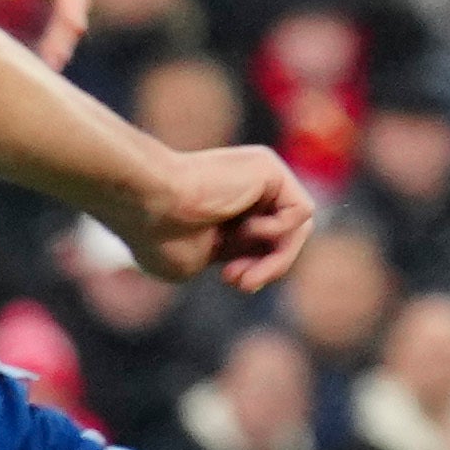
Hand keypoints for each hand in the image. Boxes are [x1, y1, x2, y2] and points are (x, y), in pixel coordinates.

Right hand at [121, 143, 315, 294]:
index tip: (231, 280)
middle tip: (239, 282)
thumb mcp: (199, 260)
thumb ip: (232, 258)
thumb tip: (260, 267)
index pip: (265, 242)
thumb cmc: (159, 234)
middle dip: (269, 267)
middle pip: (286, 237)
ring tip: (239, 270)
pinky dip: (279, 233)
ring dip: (274, 259)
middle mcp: (247, 187)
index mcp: (229, 206)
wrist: (149, 203)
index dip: (257, 268)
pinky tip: (245, 230)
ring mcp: (260, 175)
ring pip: (298, 229)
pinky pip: (301, 211)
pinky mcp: (269, 167)